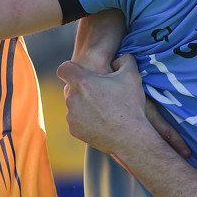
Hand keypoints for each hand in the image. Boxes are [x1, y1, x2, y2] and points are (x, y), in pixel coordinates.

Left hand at [58, 54, 190, 157]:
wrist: (130, 137)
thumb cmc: (130, 105)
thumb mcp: (132, 75)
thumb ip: (124, 59)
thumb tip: (117, 59)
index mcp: (82, 83)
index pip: (64, 69)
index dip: (70, 68)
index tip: (79, 72)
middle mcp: (72, 98)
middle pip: (70, 88)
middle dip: (81, 88)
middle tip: (100, 93)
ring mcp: (71, 116)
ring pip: (73, 105)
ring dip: (83, 104)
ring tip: (102, 109)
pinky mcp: (74, 130)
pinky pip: (76, 120)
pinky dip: (85, 120)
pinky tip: (100, 121)